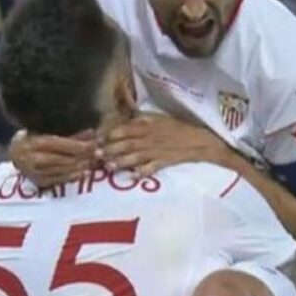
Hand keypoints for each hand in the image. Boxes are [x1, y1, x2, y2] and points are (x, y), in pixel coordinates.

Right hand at [9, 129, 97, 186]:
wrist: (14, 153)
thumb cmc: (33, 137)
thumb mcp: (48, 132)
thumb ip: (69, 135)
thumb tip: (92, 133)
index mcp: (35, 143)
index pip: (61, 144)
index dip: (80, 145)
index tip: (95, 143)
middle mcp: (34, 159)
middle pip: (64, 158)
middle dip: (83, 156)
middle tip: (99, 154)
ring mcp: (35, 172)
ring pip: (62, 170)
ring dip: (80, 167)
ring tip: (93, 163)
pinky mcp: (39, 182)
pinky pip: (58, 180)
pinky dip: (72, 176)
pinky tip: (82, 174)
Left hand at [103, 114, 222, 175]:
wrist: (198, 139)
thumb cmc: (176, 128)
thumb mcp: (157, 118)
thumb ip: (140, 119)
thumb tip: (123, 118)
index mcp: (147, 125)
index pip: (124, 129)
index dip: (110, 134)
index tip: (98, 139)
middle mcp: (149, 138)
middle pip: (127, 144)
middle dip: (111, 149)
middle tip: (97, 154)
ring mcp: (156, 151)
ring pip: (135, 156)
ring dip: (121, 161)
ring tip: (109, 166)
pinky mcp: (164, 162)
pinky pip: (151, 168)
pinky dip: (142, 173)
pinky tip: (132, 177)